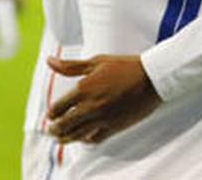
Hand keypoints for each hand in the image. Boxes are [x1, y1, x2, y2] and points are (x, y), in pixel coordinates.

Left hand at [45, 55, 160, 143]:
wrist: (152, 77)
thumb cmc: (126, 66)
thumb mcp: (97, 61)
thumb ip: (70, 66)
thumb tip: (50, 61)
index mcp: (83, 88)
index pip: (57, 108)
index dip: (51, 114)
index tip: (51, 115)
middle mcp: (90, 105)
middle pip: (64, 124)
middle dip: (55, 129)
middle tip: (53, 129)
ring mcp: (102, 118)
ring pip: (76, 135)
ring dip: (66, 137)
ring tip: (62, 137)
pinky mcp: (114, 126)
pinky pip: (94, 139)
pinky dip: (85, 141)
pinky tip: (84, 138)